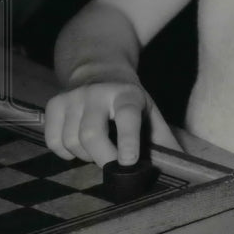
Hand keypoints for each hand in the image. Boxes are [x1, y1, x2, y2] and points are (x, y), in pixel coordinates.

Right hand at [44, 81, 172, 166]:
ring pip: (71, 140)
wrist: (97, 66)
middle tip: (113, 167)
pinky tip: (78, 147)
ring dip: (85, 156)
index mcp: (127, 94)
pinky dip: (64, 152)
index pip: (126, 117)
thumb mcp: (149, 111)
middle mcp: (97, 93)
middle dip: (102, 158)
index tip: (128, 162)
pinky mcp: (54, 103)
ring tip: (98, 150)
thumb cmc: (128, 98)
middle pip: (92, 134)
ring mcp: (72, 97)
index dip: (127, 140)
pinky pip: (53, 141)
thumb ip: (162, 139)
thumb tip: (179, 166)